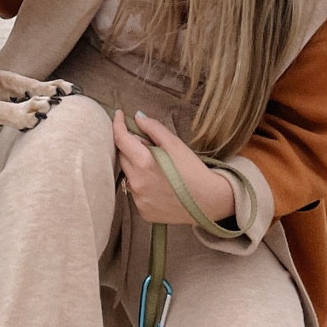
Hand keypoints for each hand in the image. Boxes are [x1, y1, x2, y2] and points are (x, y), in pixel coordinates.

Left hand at [111, 111, 236, 226]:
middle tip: (148, 146)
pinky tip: (159, 185)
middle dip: (130, 148)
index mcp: (144, 163)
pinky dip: (142, 185)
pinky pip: (135, 193)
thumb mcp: (175, 144)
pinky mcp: (142, 211)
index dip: (117, 124)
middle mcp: (137, 183)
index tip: (118, 115)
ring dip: (136, 168)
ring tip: (157, 168)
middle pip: (122, 158)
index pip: (120, 140)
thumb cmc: (193, 170)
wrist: (208, 201)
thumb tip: (137, 118)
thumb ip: (153, 128)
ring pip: (128, 176)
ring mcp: (138, 199)